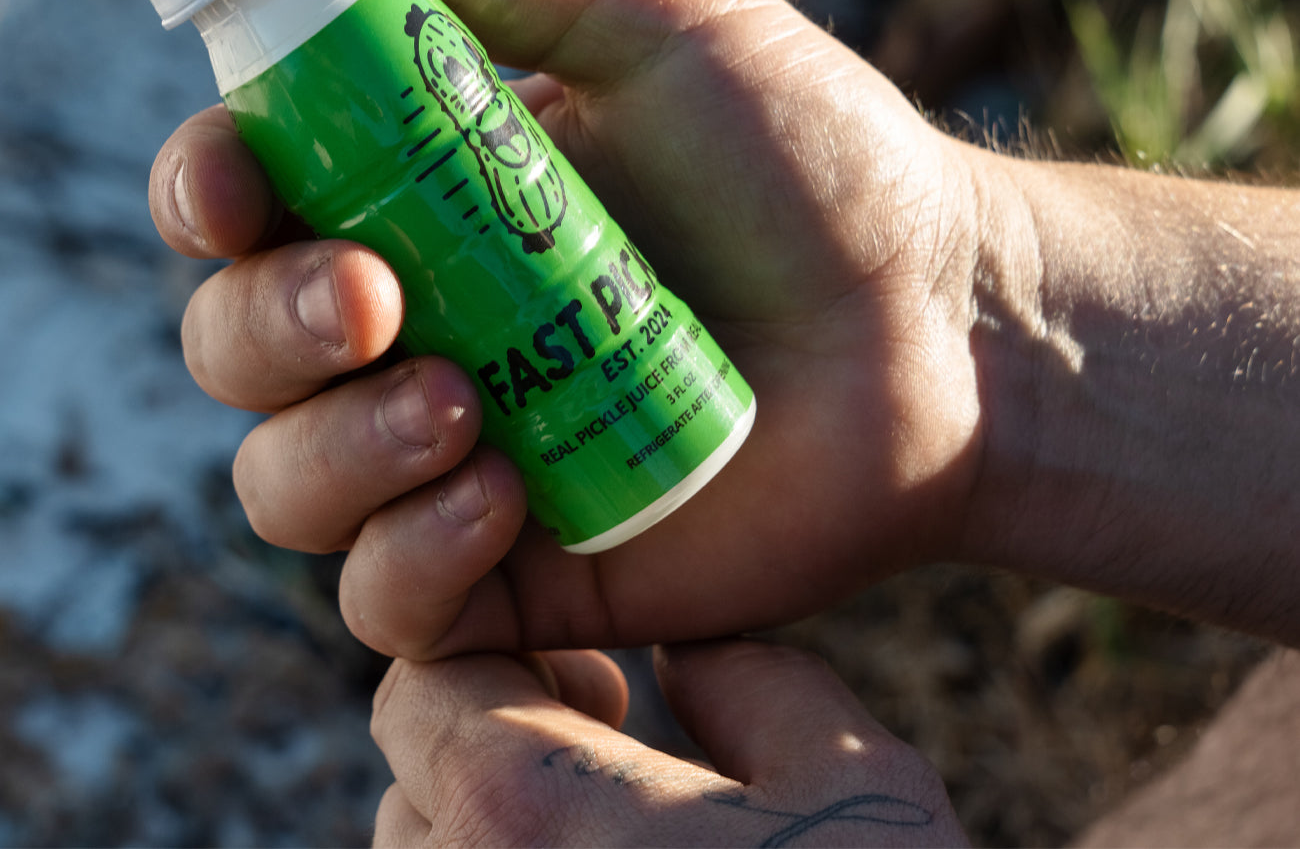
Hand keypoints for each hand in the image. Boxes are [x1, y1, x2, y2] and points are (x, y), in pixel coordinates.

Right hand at [152, 0, 993, 658]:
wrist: (941, 324)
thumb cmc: (808, 154)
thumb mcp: (647, 13)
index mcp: (427, 187)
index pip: (248, 194)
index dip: (205, 190)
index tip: (235, 188)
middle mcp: (424, 319)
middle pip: (236, 341)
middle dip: (265, 326)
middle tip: (374, 297)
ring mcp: (463, 451)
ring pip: (284, 481)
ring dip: (334, 448)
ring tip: (465, 406)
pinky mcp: (519, 570)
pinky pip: (383, 600)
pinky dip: (407, 558)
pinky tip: (500, 500)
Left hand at [370, 639, 965, 847]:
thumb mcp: (851, 777)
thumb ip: (745, 682)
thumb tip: (682, 661)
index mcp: (523, 810)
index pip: (421, 690)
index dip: (509, 663)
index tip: (599, 692)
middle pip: (412, 794)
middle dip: (500, 760)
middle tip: (615, 775)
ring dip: (498, 848)